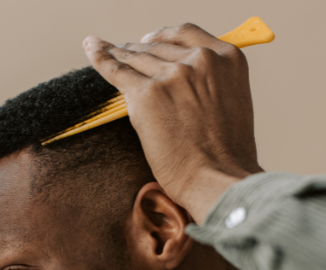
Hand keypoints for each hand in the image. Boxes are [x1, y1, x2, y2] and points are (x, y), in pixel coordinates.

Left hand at [83, 23, 263, 222]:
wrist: (218, 179)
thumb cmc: (226, 156)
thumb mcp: (233, 104)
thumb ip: (212, 84)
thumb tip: (185, 83)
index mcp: (227, 59)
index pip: (185, 34)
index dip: (162, 37)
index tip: (151, 41)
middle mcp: (200, 60)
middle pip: (157, 46)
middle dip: (139, 51)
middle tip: (125, 54)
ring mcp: (172, 75)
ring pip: (136, 58)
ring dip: (119, 55)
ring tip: (105, 52)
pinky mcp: (146, 95)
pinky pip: (116, 70)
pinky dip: (101, 58)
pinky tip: (91, 49)